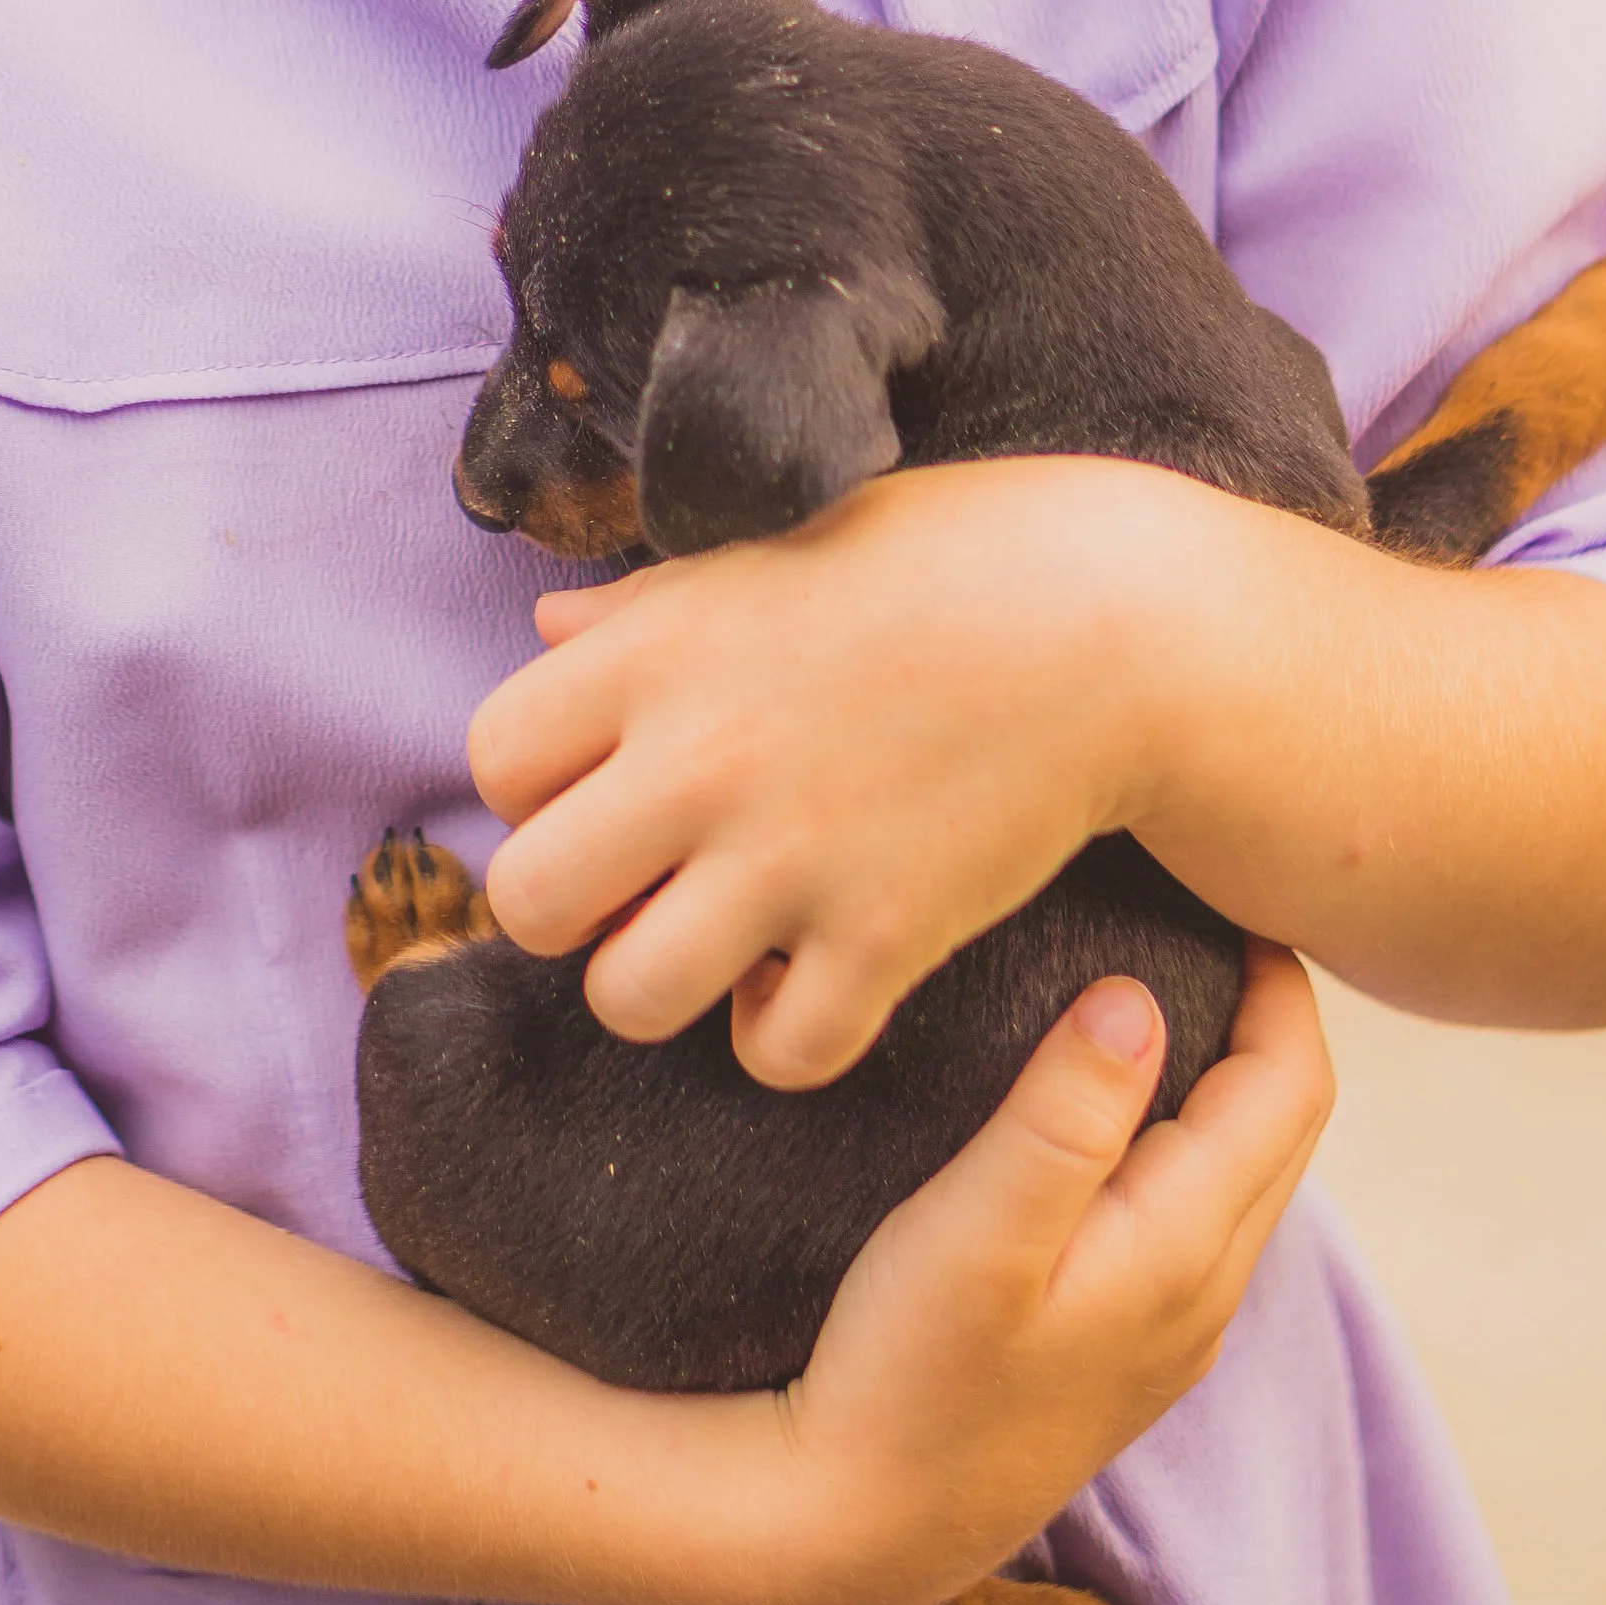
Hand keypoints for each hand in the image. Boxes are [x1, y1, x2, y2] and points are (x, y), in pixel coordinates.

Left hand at [470, 456, 1204, 1084]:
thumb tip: (548, 627)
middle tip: (643, 881)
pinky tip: (821, 971)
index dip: (538, 786)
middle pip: (525, 901)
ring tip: (722, 936)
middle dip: (572, 905)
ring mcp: (791, 857)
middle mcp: (700, 759)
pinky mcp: (886, 936)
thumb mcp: (772, 552)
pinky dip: (789, 1031)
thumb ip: (647, 607)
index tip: (604, 783)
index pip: (494, 761)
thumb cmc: (937, 561)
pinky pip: (776, 1052)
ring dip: (665, 981)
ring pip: (627, 998)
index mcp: (657, 650)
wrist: (1111, 622)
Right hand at [736, 945, 1333, 1604]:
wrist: (861, 1522)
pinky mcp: (1120, 1344)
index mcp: (1186, 1251)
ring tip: (1158, 975)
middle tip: (1200, 907)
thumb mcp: (977, 1234)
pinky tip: (1107, 1098)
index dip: (1278, 980)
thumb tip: (1138, 996)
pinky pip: (1191, 1209)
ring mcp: (1166, 1328)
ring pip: (1239, 1169)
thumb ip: (1063, 1118)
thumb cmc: (906, 1371)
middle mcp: (1202, 1294)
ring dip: (1222, 1072)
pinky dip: (1181, 1130)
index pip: (1288, 1087)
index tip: (1226, 888)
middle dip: (1262, 1012)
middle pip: (1280, 1124)